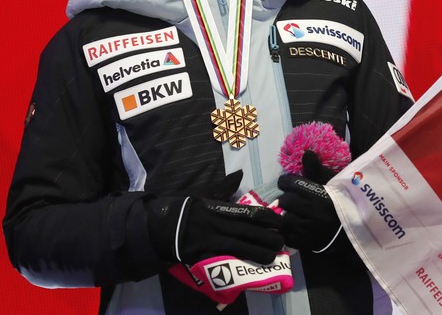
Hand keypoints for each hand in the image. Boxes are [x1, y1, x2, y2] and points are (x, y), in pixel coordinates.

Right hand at [147, 172, 283, 264]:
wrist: (159, 225)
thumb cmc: (185, 208)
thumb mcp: (203, 194)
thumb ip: (223, 186)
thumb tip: (239, 174)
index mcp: (219, 208)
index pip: (247, 212)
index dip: (266, 218)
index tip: (280, 221)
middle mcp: (217, 223)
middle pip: (246, 230)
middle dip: (266, 236)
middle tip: (283, 241)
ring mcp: (209, 240)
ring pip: (237, 246)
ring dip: (256, 252)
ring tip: (272, 256)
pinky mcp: (201, 254)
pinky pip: (221, 259)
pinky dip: (234, 263)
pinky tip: (248, 267)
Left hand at [277, 152, 341, 250]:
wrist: (351, 228)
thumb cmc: (340, 201)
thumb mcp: (331, 183)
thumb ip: (316, 169)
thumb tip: (306, 153)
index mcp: (321, 196)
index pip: (294, 184)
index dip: (286, 181)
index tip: (285, 182)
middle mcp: (315, 213)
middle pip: (287, 201)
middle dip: (287, 197)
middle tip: (291, 198)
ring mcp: (310, 230)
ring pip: (285, 219)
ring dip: (287, 214)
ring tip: (293, 212)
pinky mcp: (306, 243)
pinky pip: (288, 236)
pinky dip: (289, 231)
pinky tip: (295, 225)